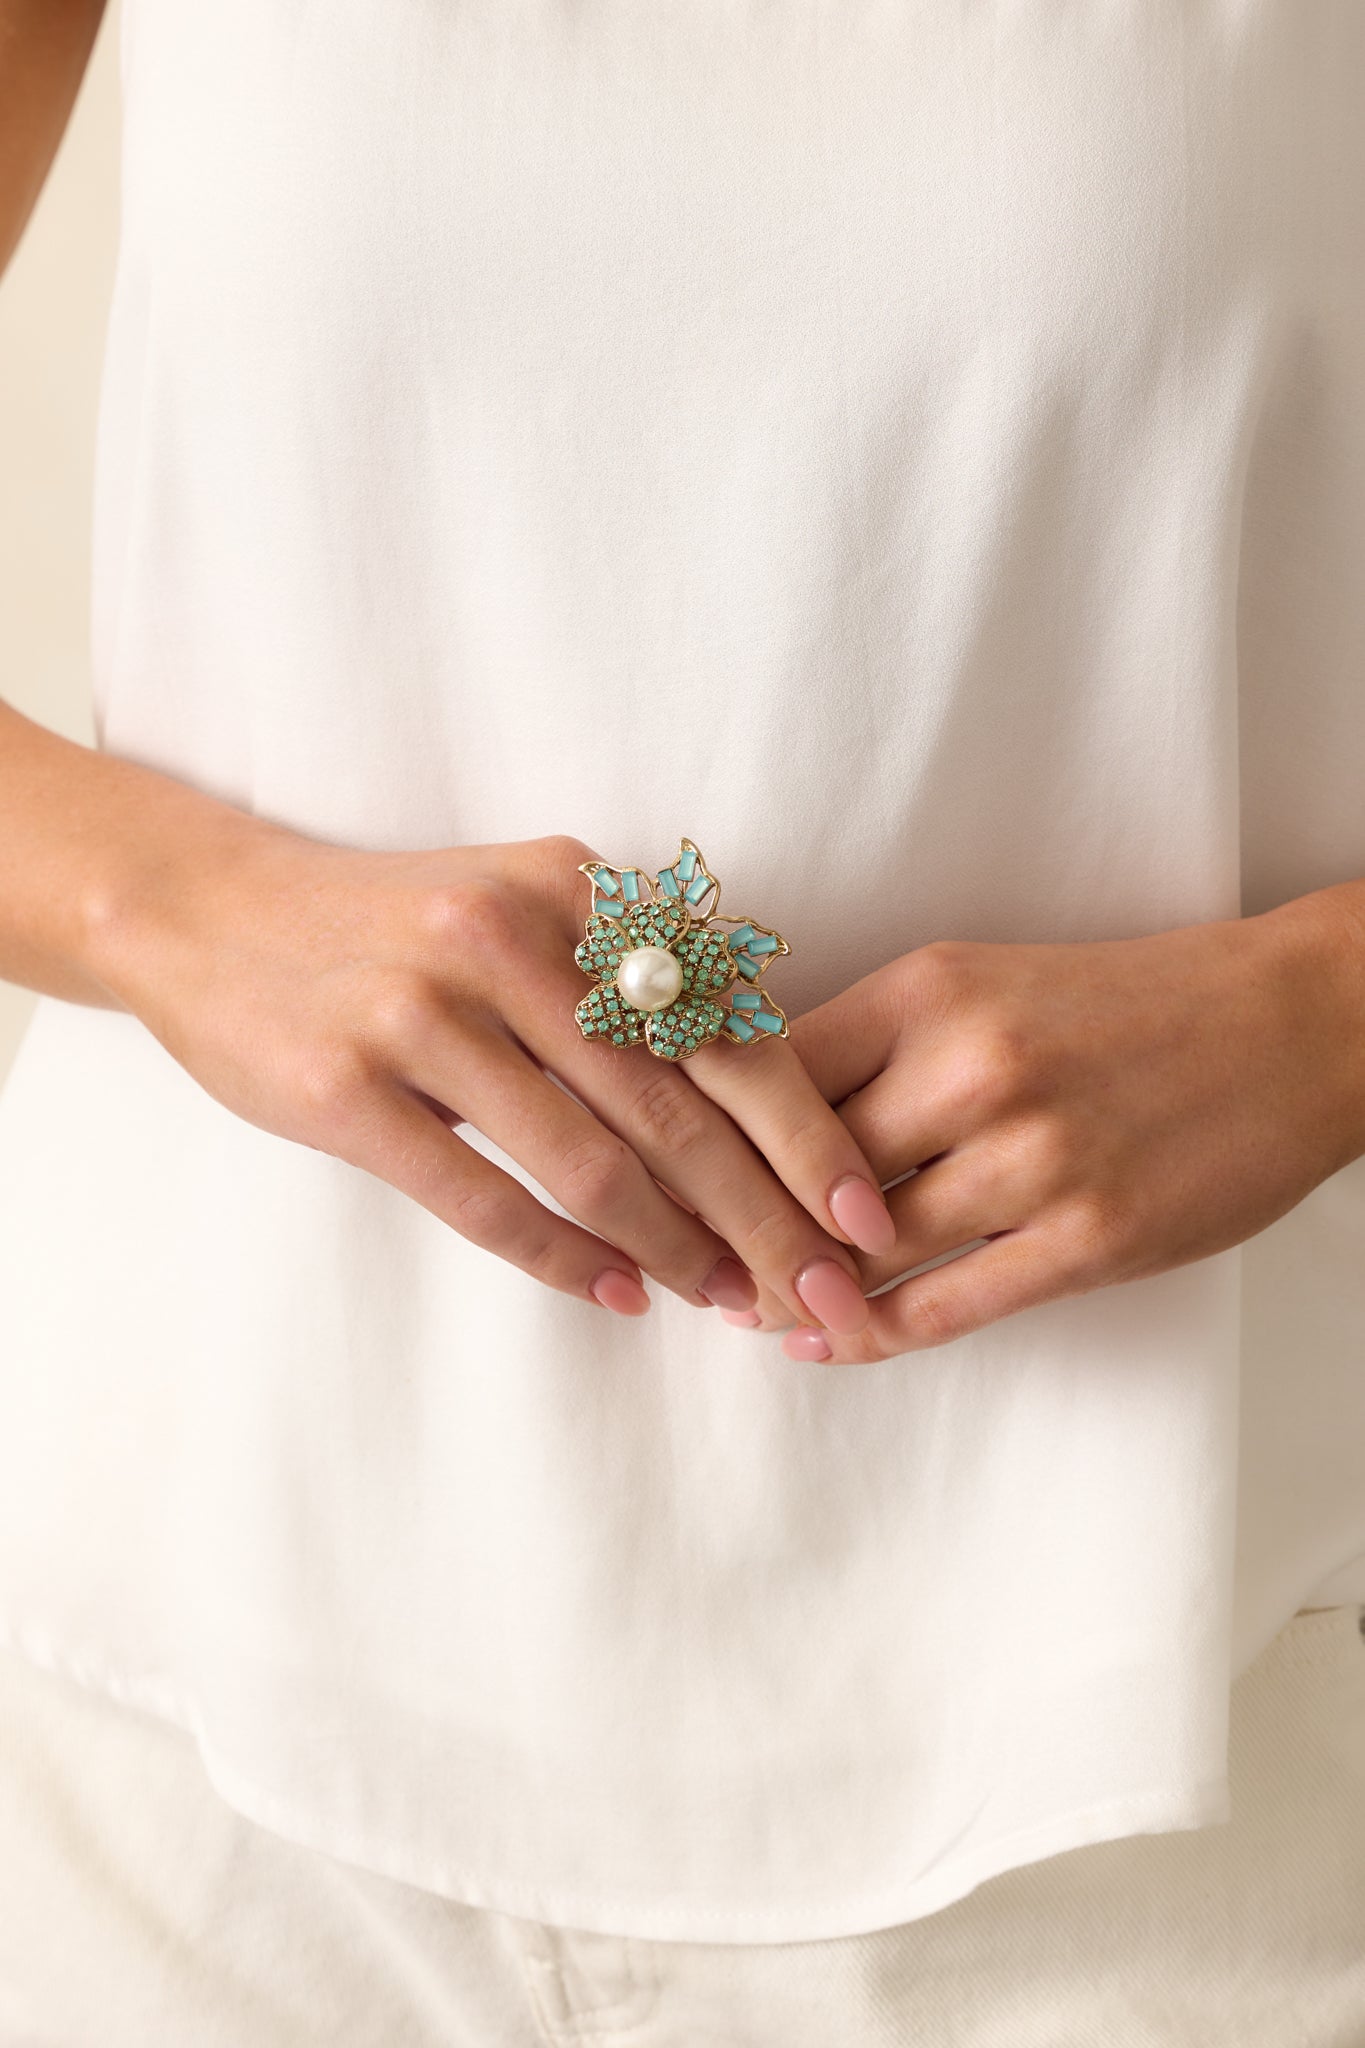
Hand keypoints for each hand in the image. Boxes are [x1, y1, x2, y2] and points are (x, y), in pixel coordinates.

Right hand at [89, 820, 893, 1327]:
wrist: (213, 913)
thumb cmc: (396, 928)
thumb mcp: (523, 908)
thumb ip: (629, 983)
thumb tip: (761, 1109)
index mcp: (573, 890)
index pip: (726, 1030)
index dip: (808, 1135)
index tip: (865, 1219)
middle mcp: (510, 938)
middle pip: (677, 1111)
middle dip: (766, 1219)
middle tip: (821, 1296)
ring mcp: (423, 1012)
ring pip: (591, 1162)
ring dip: (676, 1249)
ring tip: (729, 1304)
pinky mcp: (347, 1088)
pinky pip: (482, 1197)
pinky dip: (561, 1257)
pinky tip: (618, 1295)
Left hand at [716, 894, 1364, 1361]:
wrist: (1288, 1022)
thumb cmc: (1120, 1004)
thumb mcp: (985, 981)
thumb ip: (877, 1044)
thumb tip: (756, 1119)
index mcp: (930, 990)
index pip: (770, 1074)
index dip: (704, 1134)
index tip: (659, 1171)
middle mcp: (972, 1067)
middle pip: (800, 1171)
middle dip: (733, 1224)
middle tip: (683, 1261)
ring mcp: (1034, 1158)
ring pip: (863, 1247)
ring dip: (793, 1289)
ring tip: (746, 1308)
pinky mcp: (1089, 1238)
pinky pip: (946, 1306)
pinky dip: (870, 1334)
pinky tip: (825, 1343)